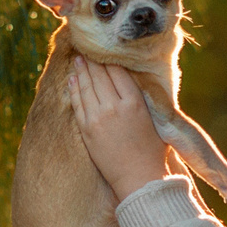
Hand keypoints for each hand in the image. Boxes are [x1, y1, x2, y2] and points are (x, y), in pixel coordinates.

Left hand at [66, 59, 173, 201]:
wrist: (139, 179)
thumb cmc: (152, 151)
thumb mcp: (153, 118)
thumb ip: (141, 98)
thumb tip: (130, 80)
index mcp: (134, 102)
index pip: (118, 71)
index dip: (110, 58)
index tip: (106, 48)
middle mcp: (114, 106)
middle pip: (100, 75)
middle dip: (93, 60)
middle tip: (88, 47)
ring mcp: (98, 118)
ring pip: (86, 86)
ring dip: (82, 70)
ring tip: (79, 58)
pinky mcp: (87, 130)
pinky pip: (78, 103)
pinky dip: (74, 88)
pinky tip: (73, 78)